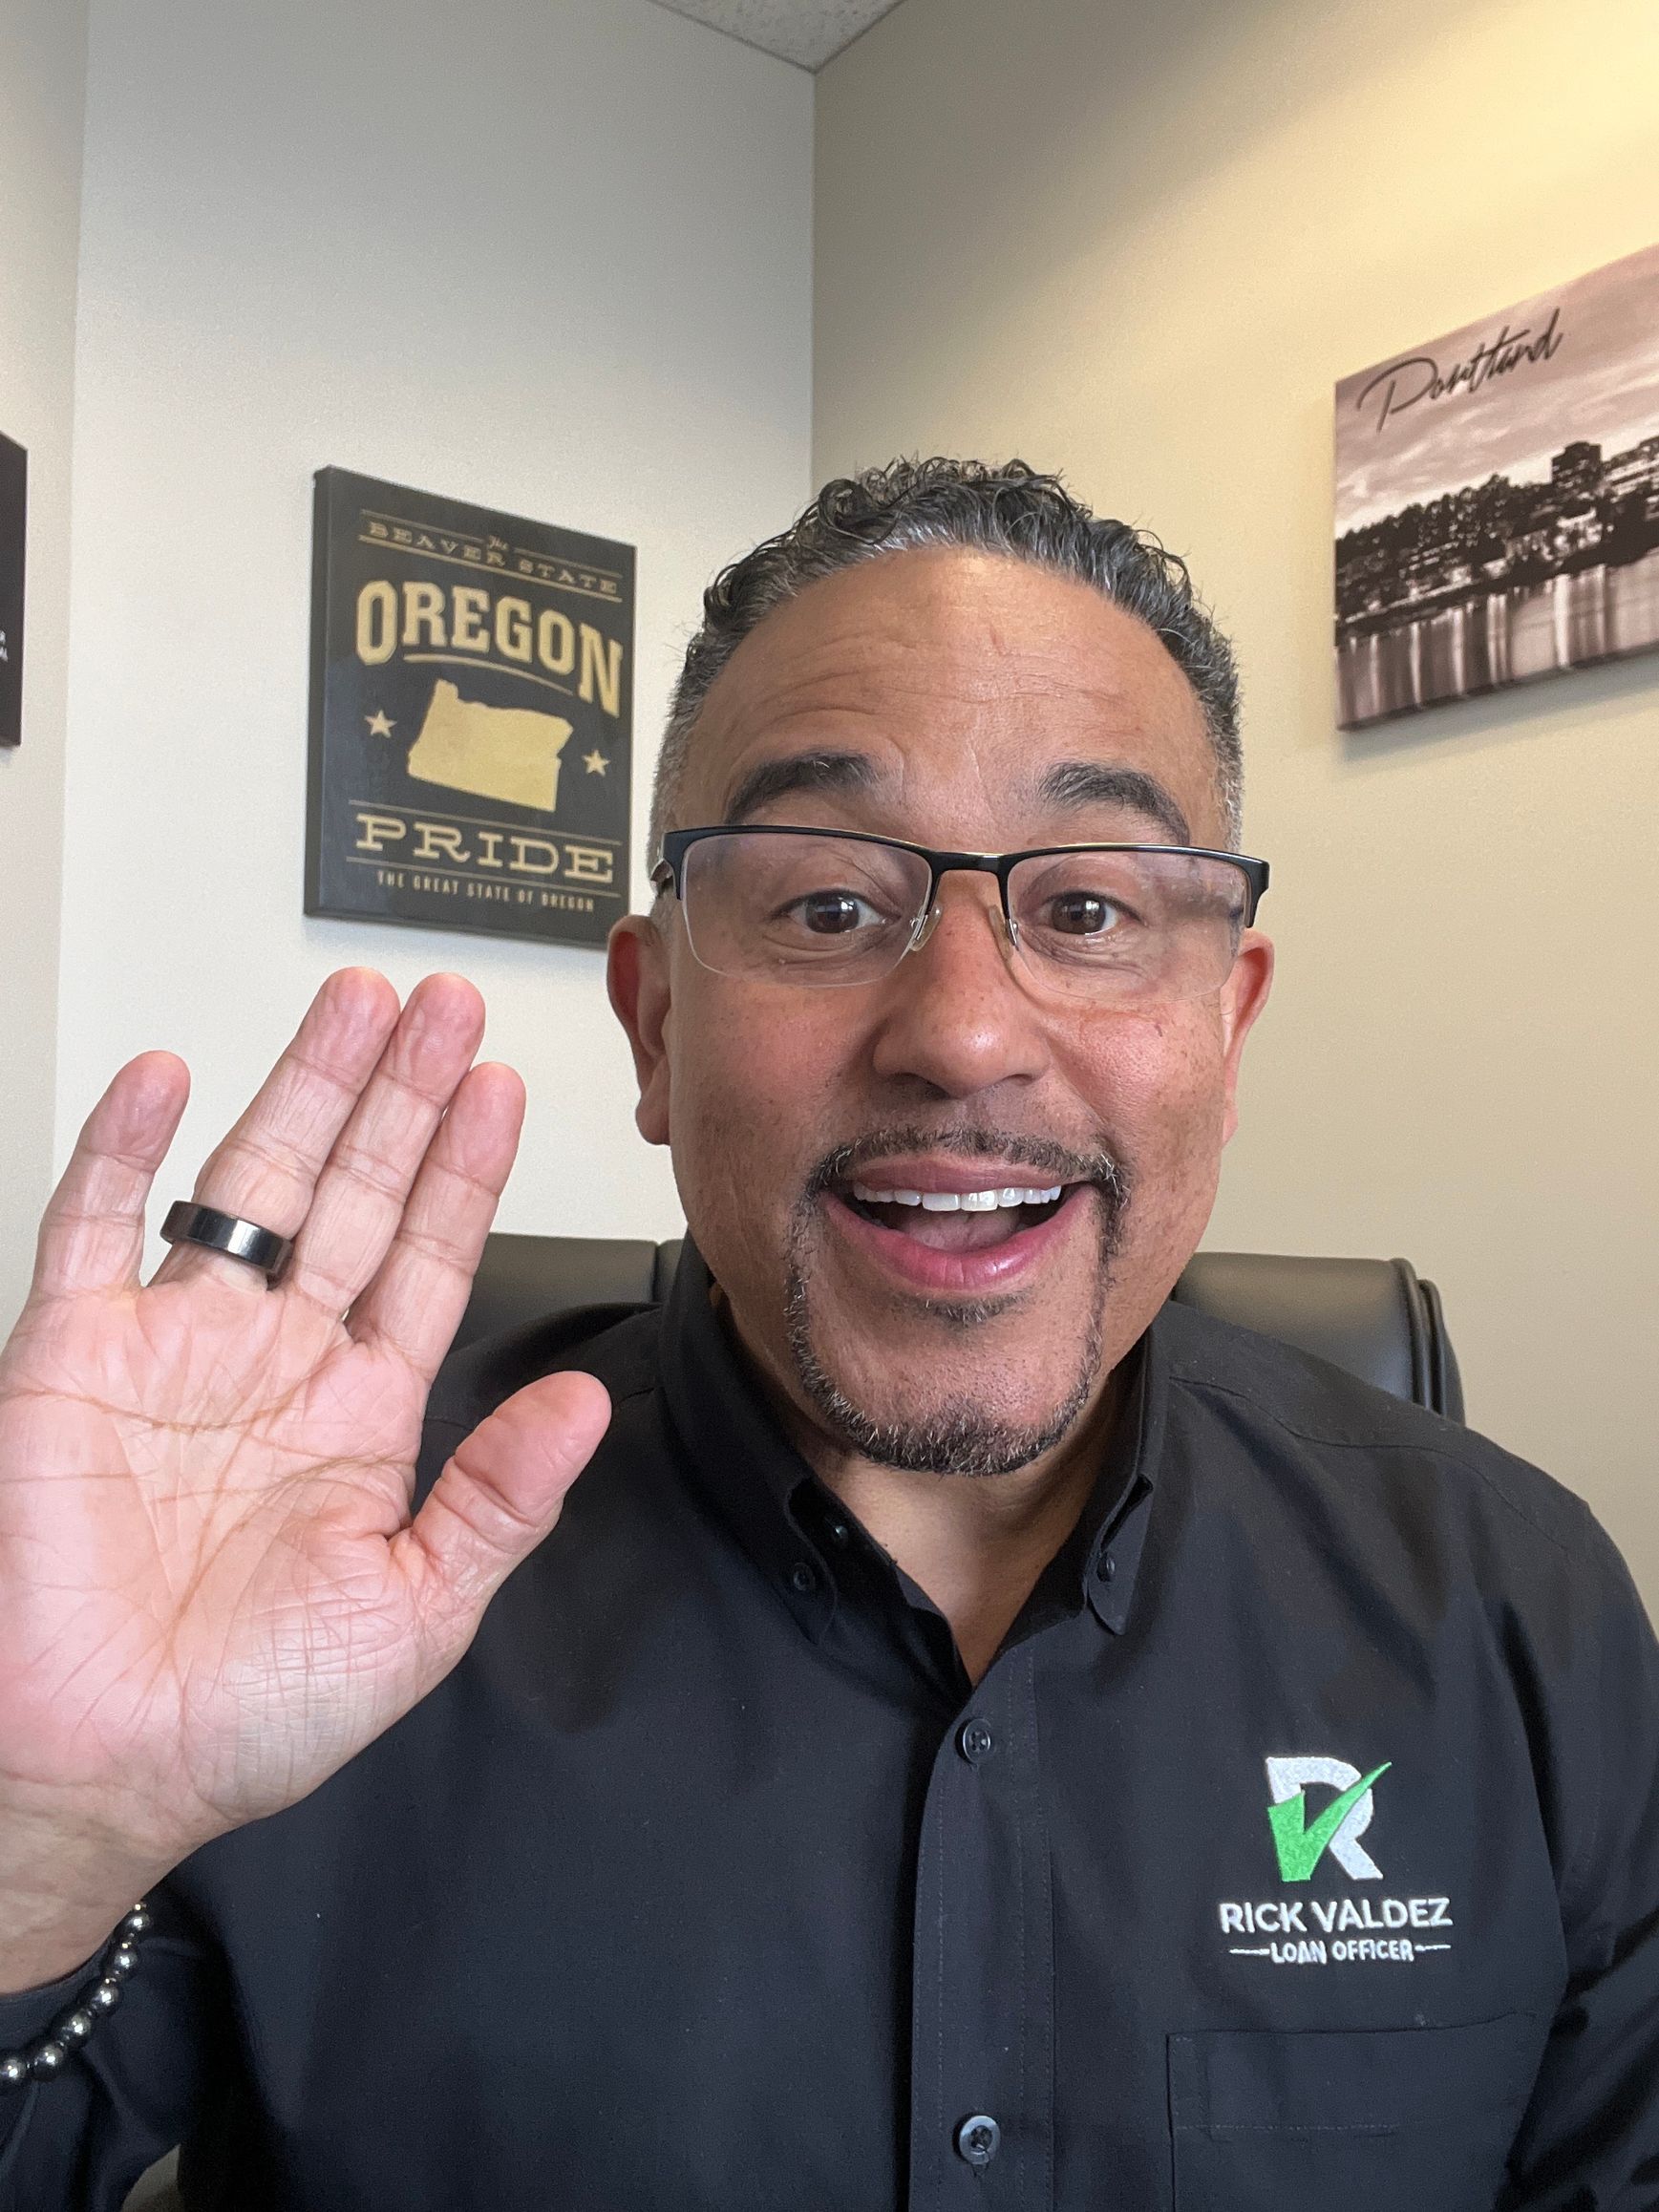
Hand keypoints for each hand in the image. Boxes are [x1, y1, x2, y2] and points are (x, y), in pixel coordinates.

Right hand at [0, 970, 609, 1920]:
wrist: (92, 1771)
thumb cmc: (244, 1713)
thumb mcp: (413, 1610)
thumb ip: (500, 1499)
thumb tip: (586, 1405)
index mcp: (357, 1413)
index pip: (427, 1258)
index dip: (464, 1171)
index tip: (502, 1089)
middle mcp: (271, 1361)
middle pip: (352, 1193)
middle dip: (400, 1096)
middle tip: (445, 1007)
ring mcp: (172, 1348)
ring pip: (247, 1184)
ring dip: (300, 1091)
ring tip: (354, 1009)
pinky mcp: (68, 1357)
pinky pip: (93, 1228)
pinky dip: (123, 1149)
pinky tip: (167, 1076)